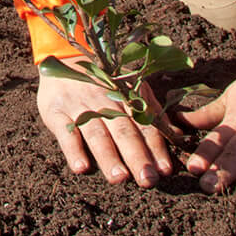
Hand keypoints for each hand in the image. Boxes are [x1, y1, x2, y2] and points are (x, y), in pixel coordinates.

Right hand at [37, 69, 176, 187]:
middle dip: (137, 156)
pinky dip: (73, 150)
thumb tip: (179, 136)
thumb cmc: (104, 81)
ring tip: (119, 178)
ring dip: (108, 156)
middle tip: (148, 179)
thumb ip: (152, 113)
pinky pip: (65, 131)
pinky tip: (80, 167)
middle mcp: (105, 102)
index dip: (155, 147)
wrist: (63, 56)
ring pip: (97, 133)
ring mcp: (80, 106)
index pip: (144, 125)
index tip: (165, 170)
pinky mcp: (56, 111)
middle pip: (123, 131)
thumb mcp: (130, 89)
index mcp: (126, 98)